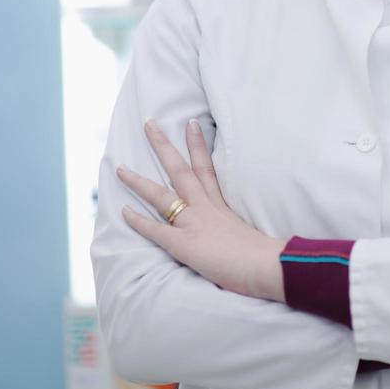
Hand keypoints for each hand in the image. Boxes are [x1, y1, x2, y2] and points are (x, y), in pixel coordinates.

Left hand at [117, 118, 285, 300]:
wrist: (268, 265)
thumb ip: (238, 229)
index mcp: (221, 205)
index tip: (190, 123)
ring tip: (121, 169)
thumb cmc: (265, 256)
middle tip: (149, 123)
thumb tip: (239, 235)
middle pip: (181, 170)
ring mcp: (194, 223)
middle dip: (163, 146)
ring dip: (139, 182)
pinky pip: (157, 230)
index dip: (197, 145)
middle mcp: (206, 207)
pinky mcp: (185, 244)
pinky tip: (124, 212)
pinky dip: (139, 222)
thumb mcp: (250, 232)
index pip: (206, 168)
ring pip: (162, 196)